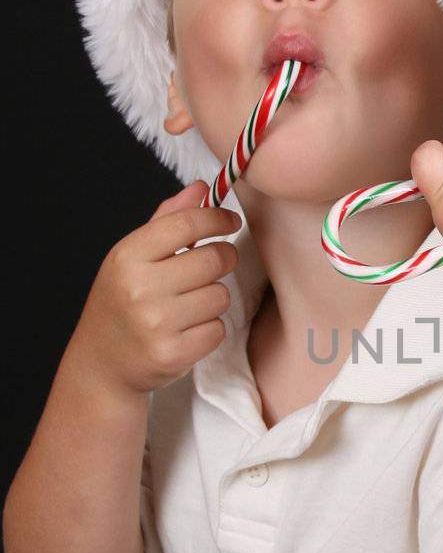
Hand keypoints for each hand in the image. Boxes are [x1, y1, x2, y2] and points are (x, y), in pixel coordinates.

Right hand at [71, 182, 242, 397]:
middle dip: (224, 258)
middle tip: (216, 263)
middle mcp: (139, 288)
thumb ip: (167, 221)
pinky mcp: (172, 353)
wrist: (102, 364)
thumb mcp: (132, 258)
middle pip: (213, 260)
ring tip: (190, 304)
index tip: (231, 220)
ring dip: (214, 298)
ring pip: (220, 296)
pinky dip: (210, 329)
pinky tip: (187, 330)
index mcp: (128, 256)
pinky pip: (217, 329)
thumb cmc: (122, 303)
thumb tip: (200, 188)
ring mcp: (156, 323)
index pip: (187, 223)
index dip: (217, 218)